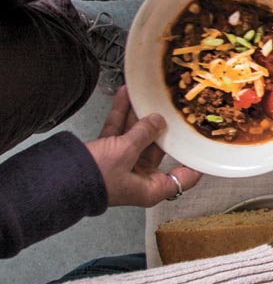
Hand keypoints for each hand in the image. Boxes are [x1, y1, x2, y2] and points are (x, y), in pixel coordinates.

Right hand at [84, 86, 200, 206]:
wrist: (59, 180)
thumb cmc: (95, 177)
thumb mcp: (126, 152)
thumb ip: (144, 134)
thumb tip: (157, 121)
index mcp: (151, 188)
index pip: (183, 177)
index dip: (194, 161)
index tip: (203, 143)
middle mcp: (140, 178)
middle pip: (159, 149)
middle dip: (162, 127)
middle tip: (173, 109)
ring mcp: (123, 165)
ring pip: (137, 136)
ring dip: (140, 116)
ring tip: (150, 96)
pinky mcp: (107, 153)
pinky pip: (119, 131)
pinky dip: (122, 114)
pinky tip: (127, 95)